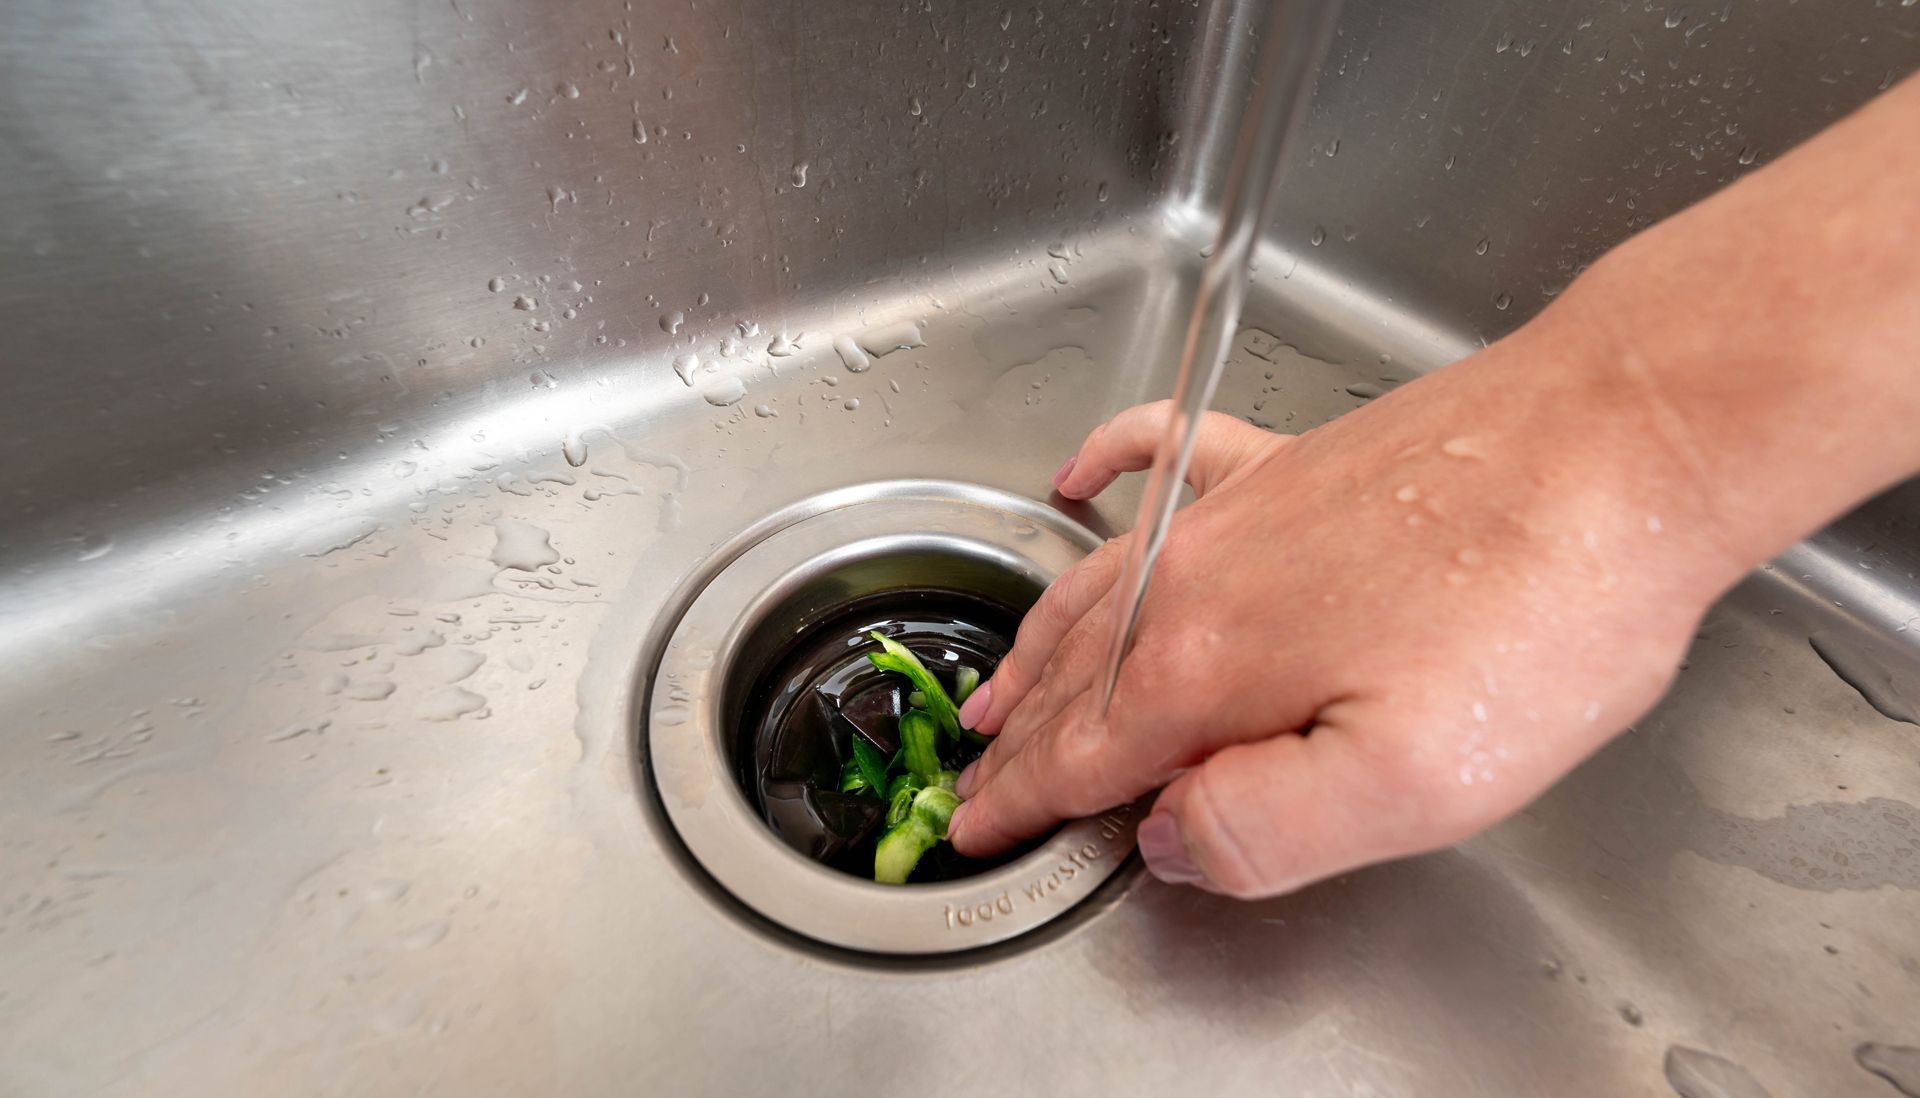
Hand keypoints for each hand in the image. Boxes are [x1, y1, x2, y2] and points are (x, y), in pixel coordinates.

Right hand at [945, 326, 1748, 897]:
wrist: (1619, 443)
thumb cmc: (1539, 611)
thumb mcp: (1414, 782)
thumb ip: (1266, 827)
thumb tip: (1169, 837)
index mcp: (1210, 670)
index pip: (1082, 757)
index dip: (1021, 804)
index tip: (973, 831)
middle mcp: (1200, 581)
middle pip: (1076, 676)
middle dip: (1015, 739)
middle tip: (971, 779)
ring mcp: (1241, 510)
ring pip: (1099, 586)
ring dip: (1037, 644)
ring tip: (997, 686)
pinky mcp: (1295, 462)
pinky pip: (1162, 456)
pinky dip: (1105, 466)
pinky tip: (1080, 477)